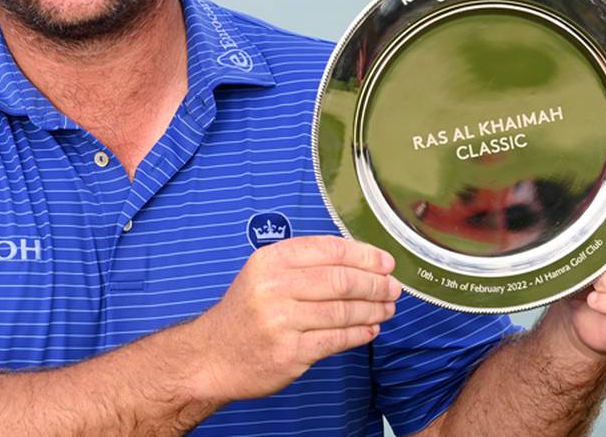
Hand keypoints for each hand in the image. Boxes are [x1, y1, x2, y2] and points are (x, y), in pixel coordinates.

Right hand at [186, 235, 400, 401]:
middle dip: (375, 284)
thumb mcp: (263, 274)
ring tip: (387, 309)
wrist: (212, 356)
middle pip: (341, 280)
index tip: (385, 262)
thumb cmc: (245, 313)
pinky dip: (359, 334)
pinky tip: (370, 329)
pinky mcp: (290, 352)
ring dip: (373, 310)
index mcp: (269, 260)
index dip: (365, 255)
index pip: (329, 250)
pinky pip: (337, 339)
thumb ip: (303, 265)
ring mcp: (282, 321)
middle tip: (393, 288)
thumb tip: (359, 262)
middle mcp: (274, 287)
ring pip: (343, 311)